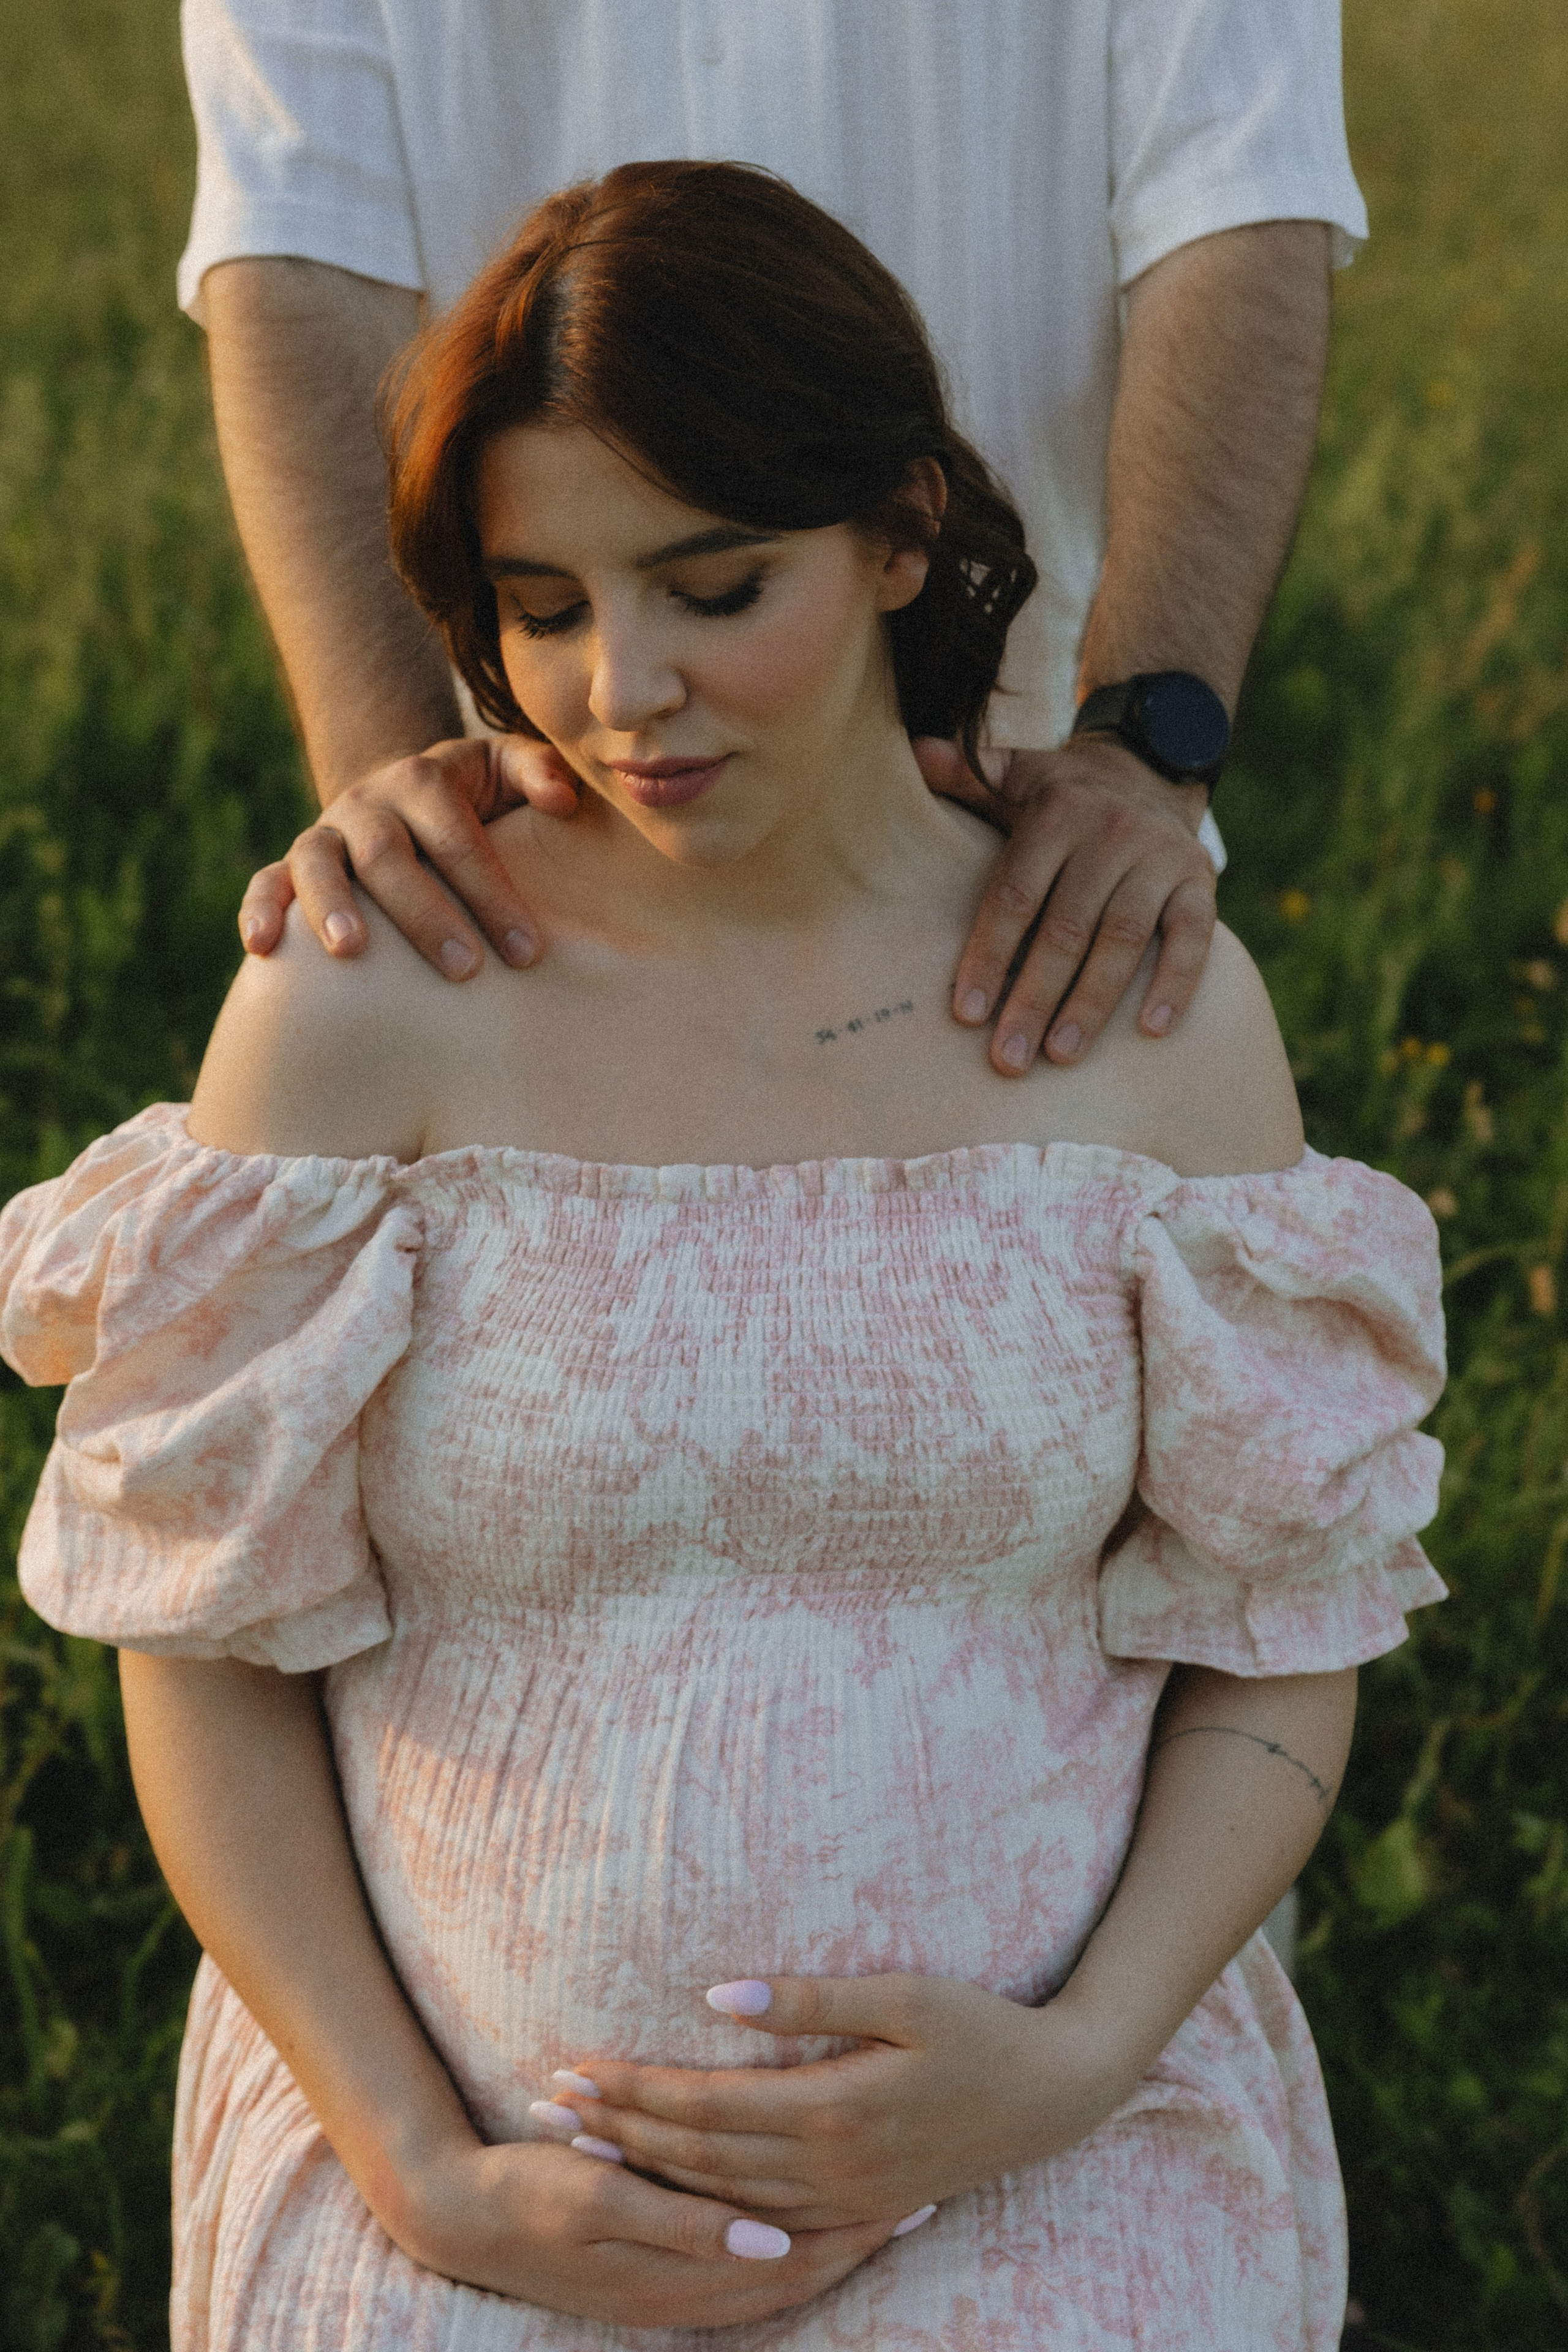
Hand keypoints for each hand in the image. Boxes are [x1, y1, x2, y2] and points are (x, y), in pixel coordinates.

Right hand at [237, 735, 582, 977]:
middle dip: (427, 915)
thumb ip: (540, 772)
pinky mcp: (292, 865)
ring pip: (318, 862)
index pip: (458, 839)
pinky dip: (259, 910)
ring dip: (333, 905)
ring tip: (352, 951)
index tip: (528, 950)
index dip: (492, 894)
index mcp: (424, 781)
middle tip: (466, 969)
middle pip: (390, 855)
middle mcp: (368, 803)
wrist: (409, 800)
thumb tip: (563, 800)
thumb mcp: (508, 773)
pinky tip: (262, 948)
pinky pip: (267, 882)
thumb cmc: (478, 801)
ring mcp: (326, 833)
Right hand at [395, 2129, 898, 2328]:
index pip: (794, 2261)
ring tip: (885, 2210)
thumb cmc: (530, 2197)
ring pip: (774, 2278)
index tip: (907, 2193)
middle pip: (796, 2275)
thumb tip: (770, 2243)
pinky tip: (805, 2227)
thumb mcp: (601, 2202)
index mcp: (680, 2277)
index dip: (852, 2230)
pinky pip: (741, 2275)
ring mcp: (670, 2293)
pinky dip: (784, 2253)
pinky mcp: (656, 2277)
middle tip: (921, 2197)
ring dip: (829, 2244)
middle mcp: (685, 2296)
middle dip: (858, 2237)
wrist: (459, 2216)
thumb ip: (687, 2226)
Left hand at [546, 1973, 1134, 2231]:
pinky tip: (665, 2190)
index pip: (707, 2104)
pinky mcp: (857, 2209)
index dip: (636, 2089)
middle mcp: (829, 2166)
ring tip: (584, 2144)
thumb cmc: (983, 2028)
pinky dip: (701, 2202)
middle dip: (619, 2130)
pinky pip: (760, 2214)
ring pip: (721, 2191)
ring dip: (647, 2167)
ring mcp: (842, 2197)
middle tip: (549, 2107)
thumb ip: (811, 1998)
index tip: (575, 2068)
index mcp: (835, 2108)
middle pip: (699, 2154)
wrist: (1055, 2098)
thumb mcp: (906, 1996)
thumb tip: (718, 1992)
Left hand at [911, 734, 1216, 1073]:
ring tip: (1060, 1055)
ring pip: (1122, 940)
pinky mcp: (1201, 881)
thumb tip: (915, 754)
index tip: (967, 1013)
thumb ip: (969, 775)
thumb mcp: (1016, 779)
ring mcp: (1160, 858)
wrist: (1150, 773)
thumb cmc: (1062, 799)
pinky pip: (1192, 939)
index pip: (1016, 895)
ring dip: (1091, 1004)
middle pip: (1066, 928)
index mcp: (1056, 813)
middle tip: (1009, 1059)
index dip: (989, 955)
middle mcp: (1111, 832)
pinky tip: (1151, 1031)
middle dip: (1034, 998)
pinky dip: (1174, 984)